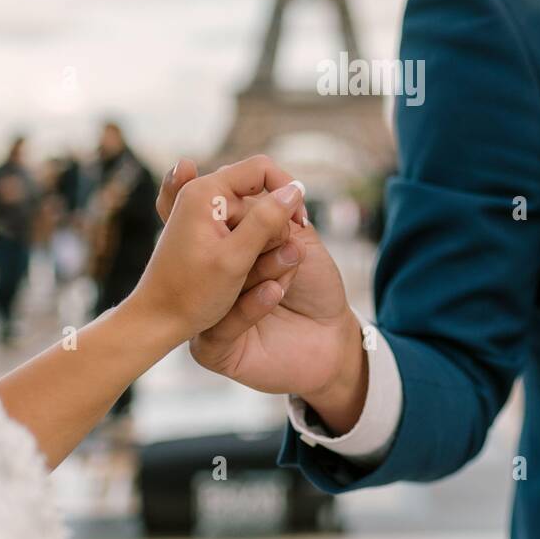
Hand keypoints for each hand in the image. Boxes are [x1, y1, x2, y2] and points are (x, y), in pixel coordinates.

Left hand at [127, 156, 306, 342]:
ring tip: (246, 276)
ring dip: (263, 245)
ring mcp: (205, 214)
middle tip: (260, 263)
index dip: (287, 190)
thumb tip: (296, 189)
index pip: (261, 168)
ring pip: (256, 217)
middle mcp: (204, 195)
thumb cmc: (190, 294)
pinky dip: (251, 251)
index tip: (299, 222)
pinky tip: (243, 274)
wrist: (157, 320)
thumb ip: (267, 220)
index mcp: (206, 192)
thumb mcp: (235, 258)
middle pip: (260, 196)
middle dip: (273, 227)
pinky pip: (243, 232)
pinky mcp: (209, 231)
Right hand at [158, 159, 370, 434]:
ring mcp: (206, 314)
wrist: (333, 338)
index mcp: (226, 249)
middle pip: (206, 250)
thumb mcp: (298, 242)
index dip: (220, 204)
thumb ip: (273, 217)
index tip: (248, 193)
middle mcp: (210, 279)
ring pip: (217, 285)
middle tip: (277, 228)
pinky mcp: (212, 348)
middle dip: (243, 234)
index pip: (208, 222)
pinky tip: (276, 291)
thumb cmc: (315, 285)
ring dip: (259, 268)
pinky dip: (251, 305)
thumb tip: (249, 190)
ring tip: (292, 256)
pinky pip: (221, 326)